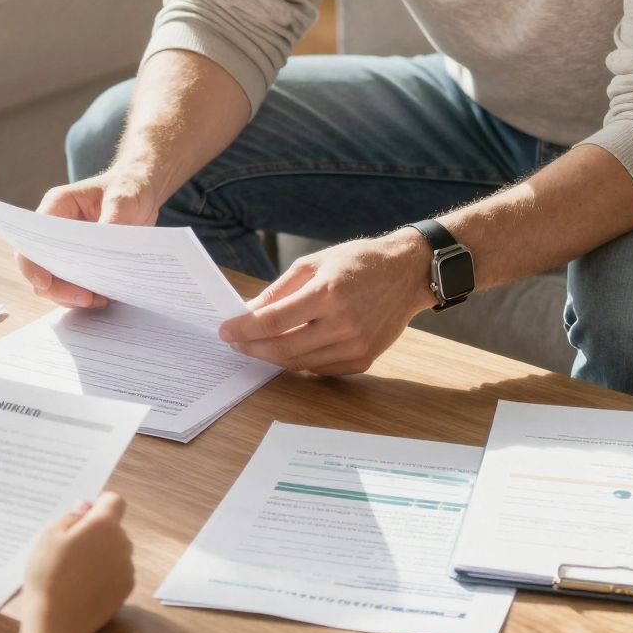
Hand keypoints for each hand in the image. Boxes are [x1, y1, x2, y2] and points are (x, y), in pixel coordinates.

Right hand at [18, 173, 161, 308]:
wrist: (142, 193)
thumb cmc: (128, 188)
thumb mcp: (123, 199)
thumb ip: (111, 221)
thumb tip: (101, 251)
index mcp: (57, 206)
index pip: (32, 238)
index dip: (32, 264)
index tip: (46, 283)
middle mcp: (55, 231)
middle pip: (39, 266)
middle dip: (58, 288)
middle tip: (85, 298)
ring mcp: (66, 249)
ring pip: (54, 282)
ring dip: (72, 296)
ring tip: (99, 300)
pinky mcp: (80, 263)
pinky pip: (73, 286)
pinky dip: (85, 297)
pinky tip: (103, 298)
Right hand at [23, 492, 133, 632]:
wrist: (57, 621)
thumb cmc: (48, 574)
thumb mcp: (49, 535)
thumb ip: (71, 516)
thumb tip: (86, 508)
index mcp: (104, 525)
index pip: (114, 501)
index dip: (98, 504)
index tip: (81, 516)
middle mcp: (122, 544)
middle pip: (114, 527)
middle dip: (97, 530)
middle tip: (70, 546)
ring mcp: (127, 568)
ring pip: (116, 550)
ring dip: (101, 552)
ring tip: (74, 569)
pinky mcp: (126, 590)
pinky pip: (117, 571)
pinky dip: (105, 573)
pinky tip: (84, 585)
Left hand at [217, 231, 434, 375]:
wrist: (408, 273)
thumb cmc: (359, 262)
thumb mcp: (314, 263)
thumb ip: (279, 290)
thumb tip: (249, 311)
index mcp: (328, 293)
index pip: (274, 321)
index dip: (244, 329)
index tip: (225, 331)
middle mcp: (343, 323)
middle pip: (283, 348)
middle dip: (252, 347)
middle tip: (236, 342)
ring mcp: (355, 345)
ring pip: (299, 363)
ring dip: (272, 357)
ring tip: (257, 345)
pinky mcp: (364, 359)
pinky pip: (320, 369)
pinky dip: (299, 361)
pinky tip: (289, 350)